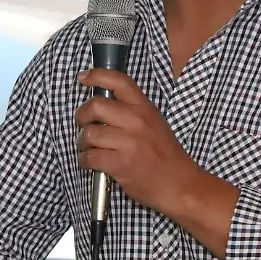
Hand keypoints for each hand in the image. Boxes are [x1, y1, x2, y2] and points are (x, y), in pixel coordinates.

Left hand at [75, 69, 203, 214]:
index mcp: (144, 108)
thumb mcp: (154, 122)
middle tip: (83, 123)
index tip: (83, 78)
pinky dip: (85, 160)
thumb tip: (102, 104)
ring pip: (89, 134)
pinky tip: (90, 163)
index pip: (118, 81)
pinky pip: (90, 156)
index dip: (97, 75)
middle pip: (95, 106)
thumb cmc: (164, 154)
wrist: (178, 183)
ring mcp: (128, 142)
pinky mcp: (120, 164)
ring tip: (88, 148)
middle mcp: (136, 121)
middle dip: (82, 115)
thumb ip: (131, 111)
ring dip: (82, 142)